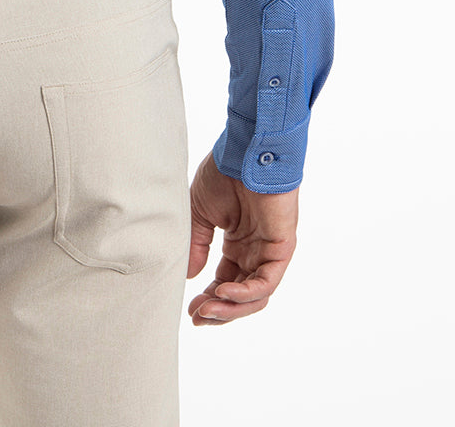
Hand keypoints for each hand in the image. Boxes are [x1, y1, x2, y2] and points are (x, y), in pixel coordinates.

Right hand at [186, 150, 298, 325]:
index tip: (190, 310)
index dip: (209, 298)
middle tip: (197, 318)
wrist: (244, 151)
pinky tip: (223, 292)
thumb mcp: (199, 212)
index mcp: (238, 243)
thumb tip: (188, 276)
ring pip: (256, 294)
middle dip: (219, 310)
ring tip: (207, 311)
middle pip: (241, 295)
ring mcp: (269, 251)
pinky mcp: (281, 248)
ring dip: (231, 307)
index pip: (226, 281)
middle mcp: (255, 251)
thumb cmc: (224, 173)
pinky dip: (246, 292)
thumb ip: (196, 244)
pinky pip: (267, 281)